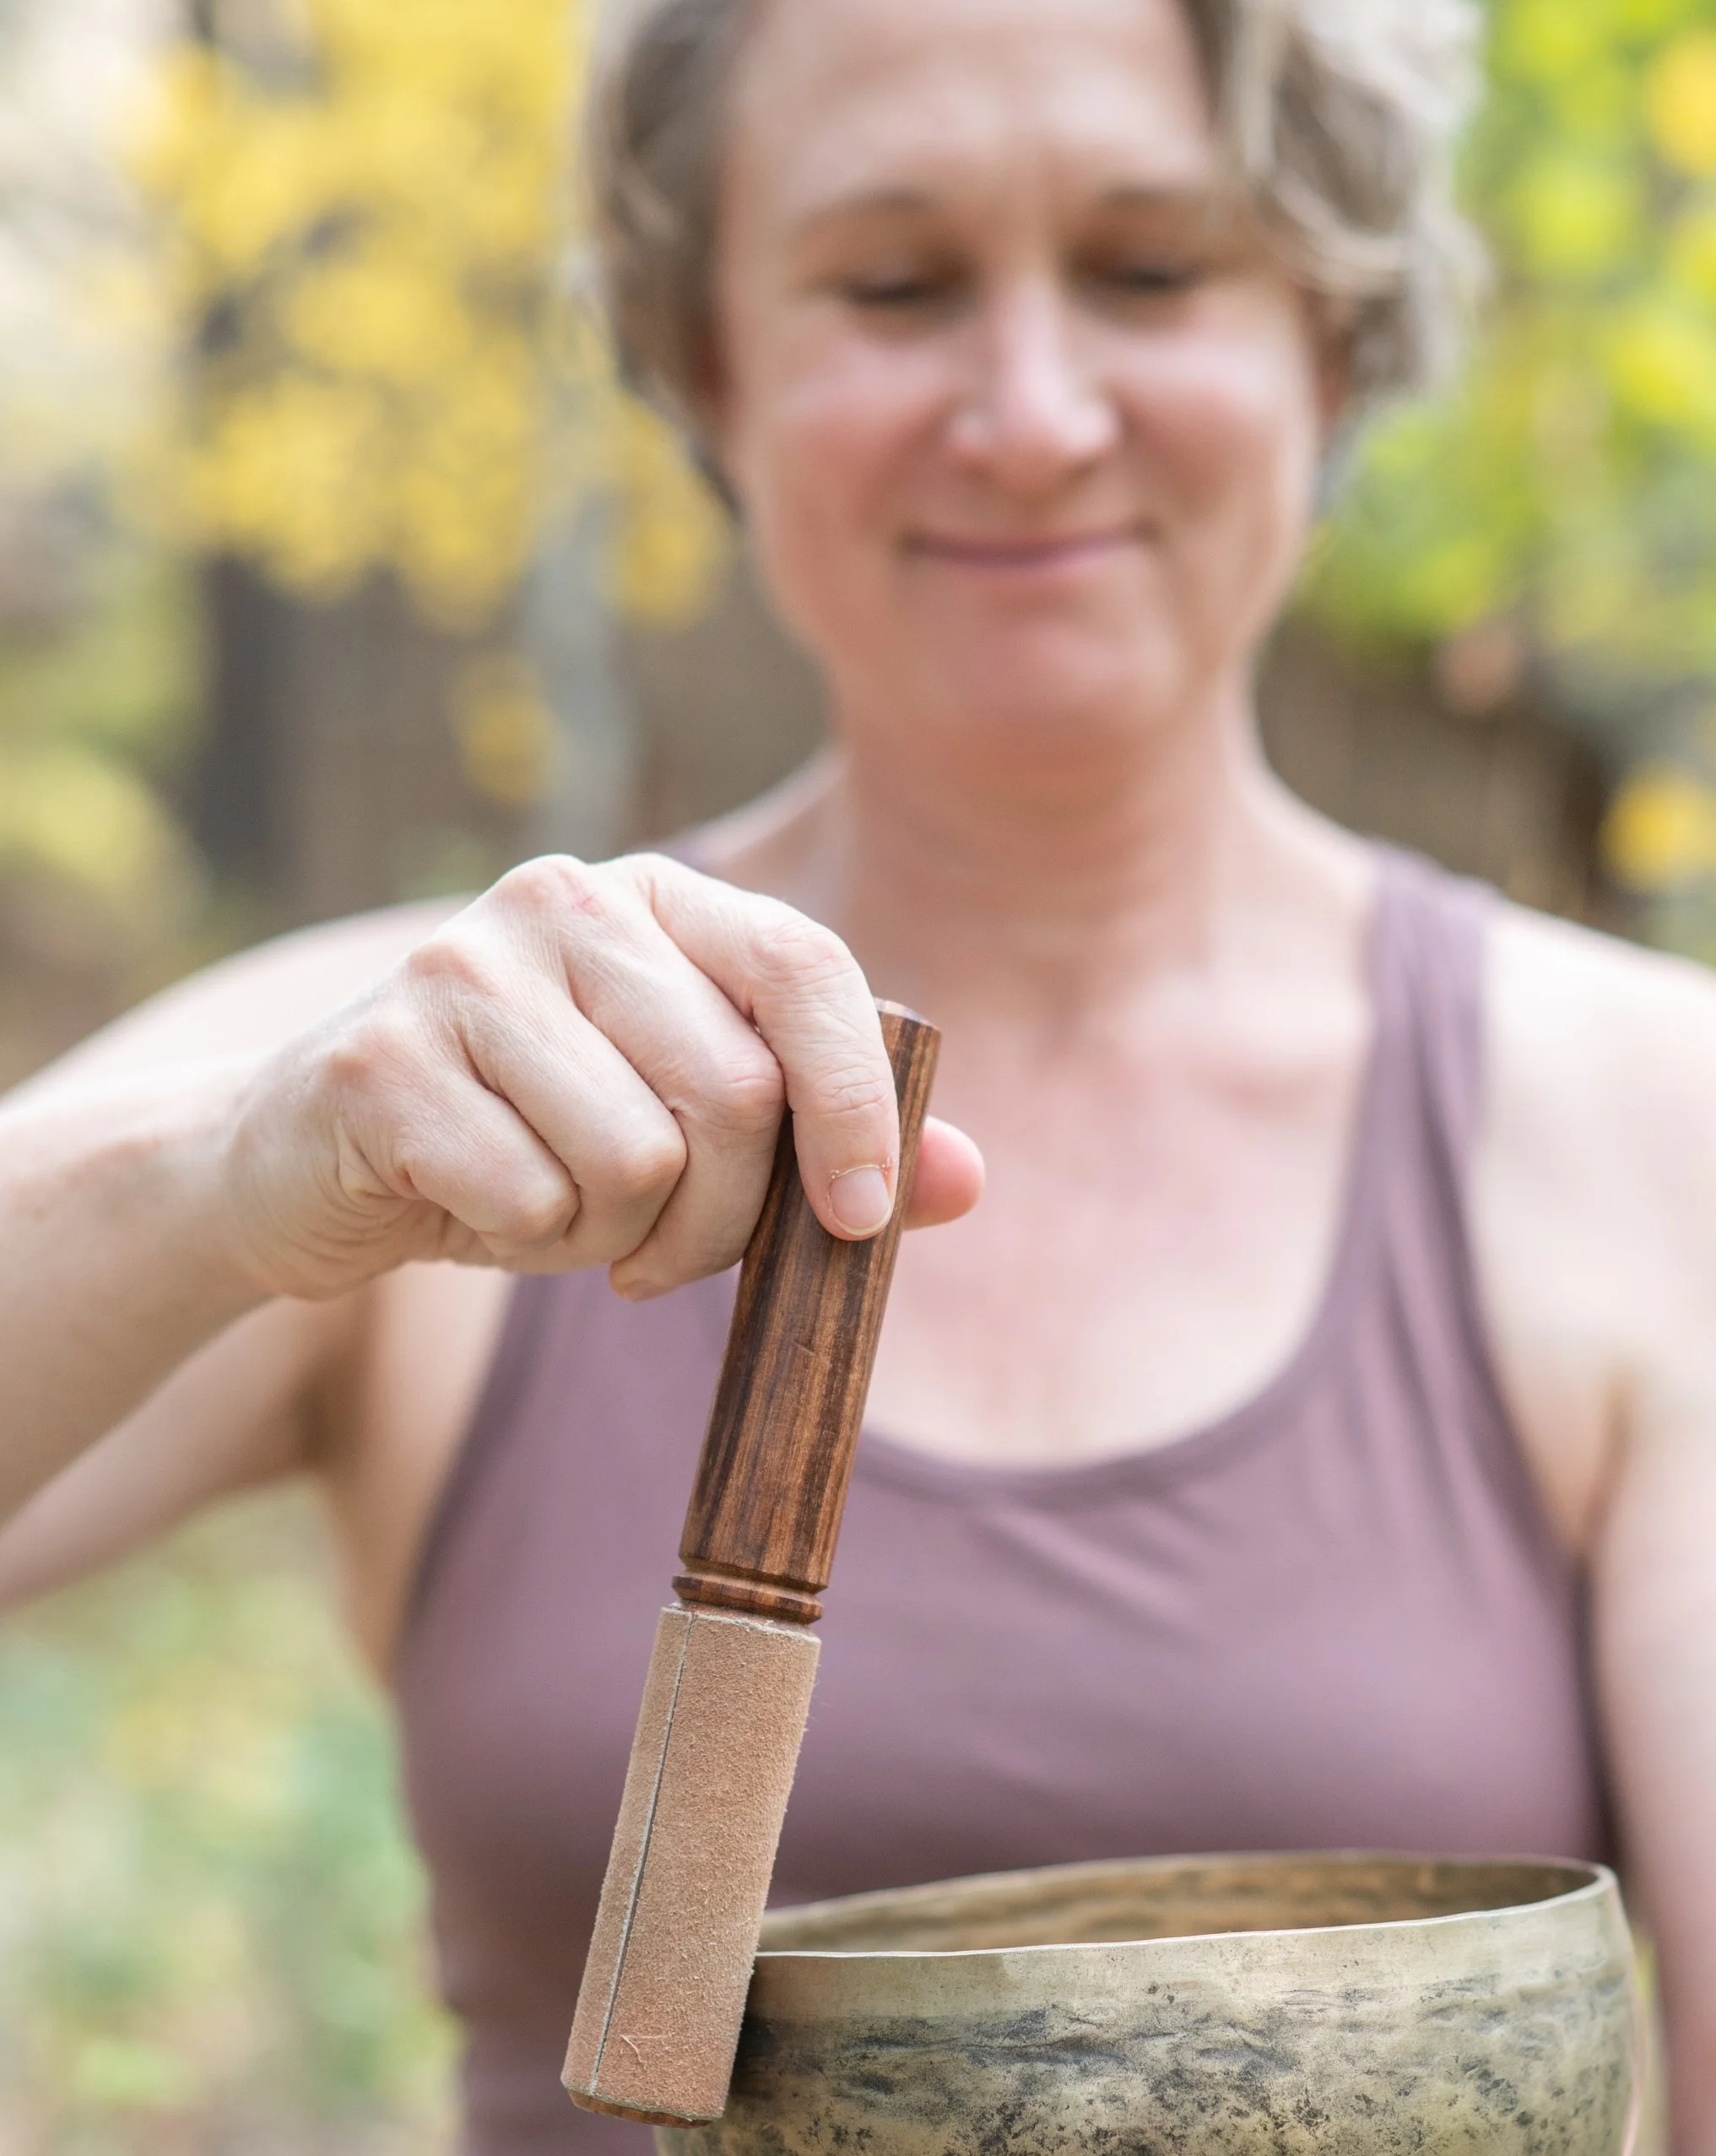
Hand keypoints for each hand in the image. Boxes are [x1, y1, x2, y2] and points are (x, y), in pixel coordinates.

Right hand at [218, 852, 981, 1300]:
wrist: (308, 1166)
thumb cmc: (533, 1145)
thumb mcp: (693, 1141)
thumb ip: (830, 1147)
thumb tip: (967, 1179)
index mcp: (662, 901)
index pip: (808, 970)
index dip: (856, 1106)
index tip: (858, 1220)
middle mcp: (566, 902)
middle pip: (731, 1095)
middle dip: (721, 1220)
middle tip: (662, 1254)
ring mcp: (462, 969)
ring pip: (633, 1160)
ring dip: (614, 1238)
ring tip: (558, 1215)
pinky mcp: (381, 1060)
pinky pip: (528, 1200)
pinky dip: (524, 1242)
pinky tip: (479, 1208)